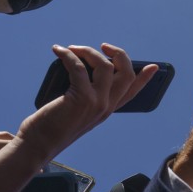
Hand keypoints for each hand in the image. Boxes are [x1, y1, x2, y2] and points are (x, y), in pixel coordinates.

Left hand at [0, 44, 155, 191]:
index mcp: (108, 110)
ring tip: (72, 48)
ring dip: (89, 51)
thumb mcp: (77, 111)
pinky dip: (69, 56)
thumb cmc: (52, 127)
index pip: (133, 92)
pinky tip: (58, 51)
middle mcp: (107, 106)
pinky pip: (79, 68)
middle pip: (126, 74)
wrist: (39, 145)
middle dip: (119, 54)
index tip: (153, 67)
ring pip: (105, 66)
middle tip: (104, 46)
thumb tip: (81, 69)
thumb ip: (86, 95)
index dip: (145, 78)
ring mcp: (97, 103)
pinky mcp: (82, 98)